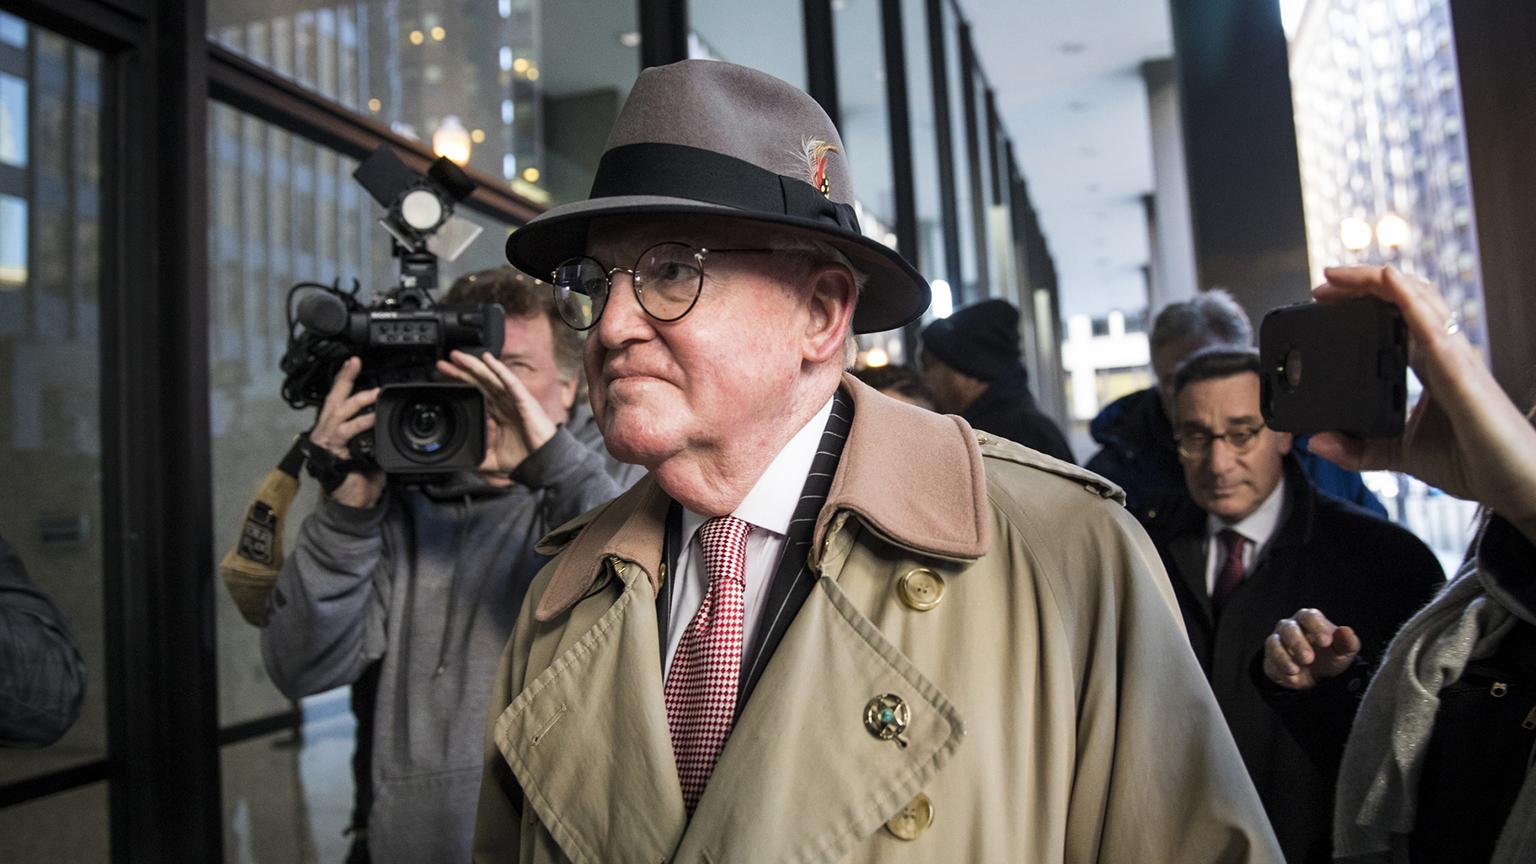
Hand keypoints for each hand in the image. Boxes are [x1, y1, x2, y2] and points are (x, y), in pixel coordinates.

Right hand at [311, 356, 384, 507]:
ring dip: (359, 402)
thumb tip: (387, 419)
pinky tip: (373, 419)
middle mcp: (327, 431)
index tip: (353, 362)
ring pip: (340, 413)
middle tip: (357, 367)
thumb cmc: (360, 477)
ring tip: (375, 394)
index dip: (344, 379)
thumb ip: (373, 431)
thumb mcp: (369, 448)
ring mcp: (328, 441)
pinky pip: (347, 433)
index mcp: (334, 427)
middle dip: (345, 381)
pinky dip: (361, 424)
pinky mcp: (333, 452)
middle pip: (334, 400)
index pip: (337, 398)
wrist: (353, 503)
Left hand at [437, 351, 556, 474]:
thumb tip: (464, 462)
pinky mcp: (524, 401)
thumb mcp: (494, 460)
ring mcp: (515, 400)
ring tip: (458, 356)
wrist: (544, 463)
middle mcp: (506, 403)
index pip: (477, 394)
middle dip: (461, 372)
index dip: (461, 385)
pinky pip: (510, 382)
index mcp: (500, 414)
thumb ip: (479, 457)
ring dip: (475, 366)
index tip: (443, 379)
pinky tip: (488, 360)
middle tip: (444, 362)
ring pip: (491, 378)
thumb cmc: (526, 458)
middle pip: (480, 383)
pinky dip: (499, 370)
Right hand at [1263, 608, 1360, 689]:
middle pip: (1289, 629)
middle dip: (1298, 644)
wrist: (1318, 676)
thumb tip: (1346, 631)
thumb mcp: (1344, 651)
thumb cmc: (1331, 656)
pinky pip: (1271, 660)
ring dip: (1283, 656)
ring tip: (1295, 670)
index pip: (1310, 617)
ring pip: (1274, 643)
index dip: (1316, 627)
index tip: (1326, 642)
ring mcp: (1278, 641)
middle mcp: (1291, 626)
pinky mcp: (1271, 657)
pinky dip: (1280, 668)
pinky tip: (1292, 677)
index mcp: (1310, 619)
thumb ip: (1347, 641)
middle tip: (1309, 659)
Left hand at [1308, 266, 1535, 540]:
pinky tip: (1386, 280)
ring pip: (1417, 299)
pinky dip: (1407, 299)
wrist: (1512, 483)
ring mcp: (1453, 356)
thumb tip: (1315, 443)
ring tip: (1337, 277)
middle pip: (1402, 299)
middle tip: (1322, 285)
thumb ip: (1358, 450)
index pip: (1394, 317)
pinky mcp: (1460, 369)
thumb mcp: (1398, 455)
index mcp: (1429, 364)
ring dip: (1375, 281)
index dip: (1362, 301)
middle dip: (1361, 285)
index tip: (1324, 300)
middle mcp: (1442, 352)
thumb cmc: (1470, 462)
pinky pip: (1432, 325)